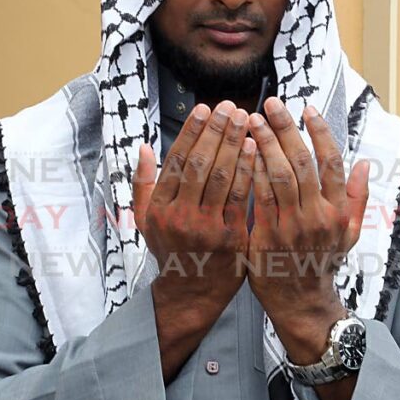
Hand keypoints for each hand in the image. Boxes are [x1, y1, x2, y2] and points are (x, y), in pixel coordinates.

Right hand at [132, 100, 255, 316]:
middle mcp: (179, 216)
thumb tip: (144, 147)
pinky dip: (248, 170)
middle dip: (216, 131)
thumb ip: (144, 183)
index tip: (205, 108)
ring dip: (234, 144)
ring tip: (245, 119)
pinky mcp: (231, 237)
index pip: (175, 161)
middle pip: (199, 164)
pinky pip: (241, 197)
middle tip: (230, 106)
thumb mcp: (146, 220)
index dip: (192, 132)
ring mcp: (206, 228)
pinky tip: (255, 148)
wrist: (192, 293)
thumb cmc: (171, 250)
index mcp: (158, 208)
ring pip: (221, 177)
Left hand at [246, 97, 369, 359]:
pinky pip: (259, 197)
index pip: (332, 161)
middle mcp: (318, 216)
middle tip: (272, 104)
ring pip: (278, 175)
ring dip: (265, 144)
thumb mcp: (349, 233)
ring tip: (252, 120)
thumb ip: (356, 197)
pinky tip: (243, 152)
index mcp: (338, 211)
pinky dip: (252, 171)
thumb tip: (364, 164)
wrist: (301, 303)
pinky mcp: (267, 237)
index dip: (320, 132)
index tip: (307, 108)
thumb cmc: (323, 262)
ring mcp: (292, 227)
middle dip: (286, 128)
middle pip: (302, 162)